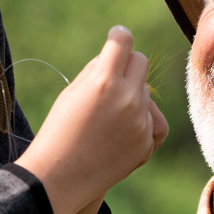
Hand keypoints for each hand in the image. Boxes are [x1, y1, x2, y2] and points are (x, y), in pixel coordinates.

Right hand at [17, 26, 167, 213]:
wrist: (61, 176)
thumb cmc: (60, 131)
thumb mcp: (71, 92)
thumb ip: (97, 70)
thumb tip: (119, 56)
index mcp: (103, 81)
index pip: (123, 42)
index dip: (118, 36)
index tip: (116, 37)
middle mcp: (126, 98)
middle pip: (140, 62)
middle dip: (127, 64)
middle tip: (112, 76)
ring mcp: (139, 121)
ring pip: (145, 92)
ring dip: (131, 96)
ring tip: (107, 116)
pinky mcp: (146, 142)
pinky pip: (154, 119)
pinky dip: (142, 120)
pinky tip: (125, 126)